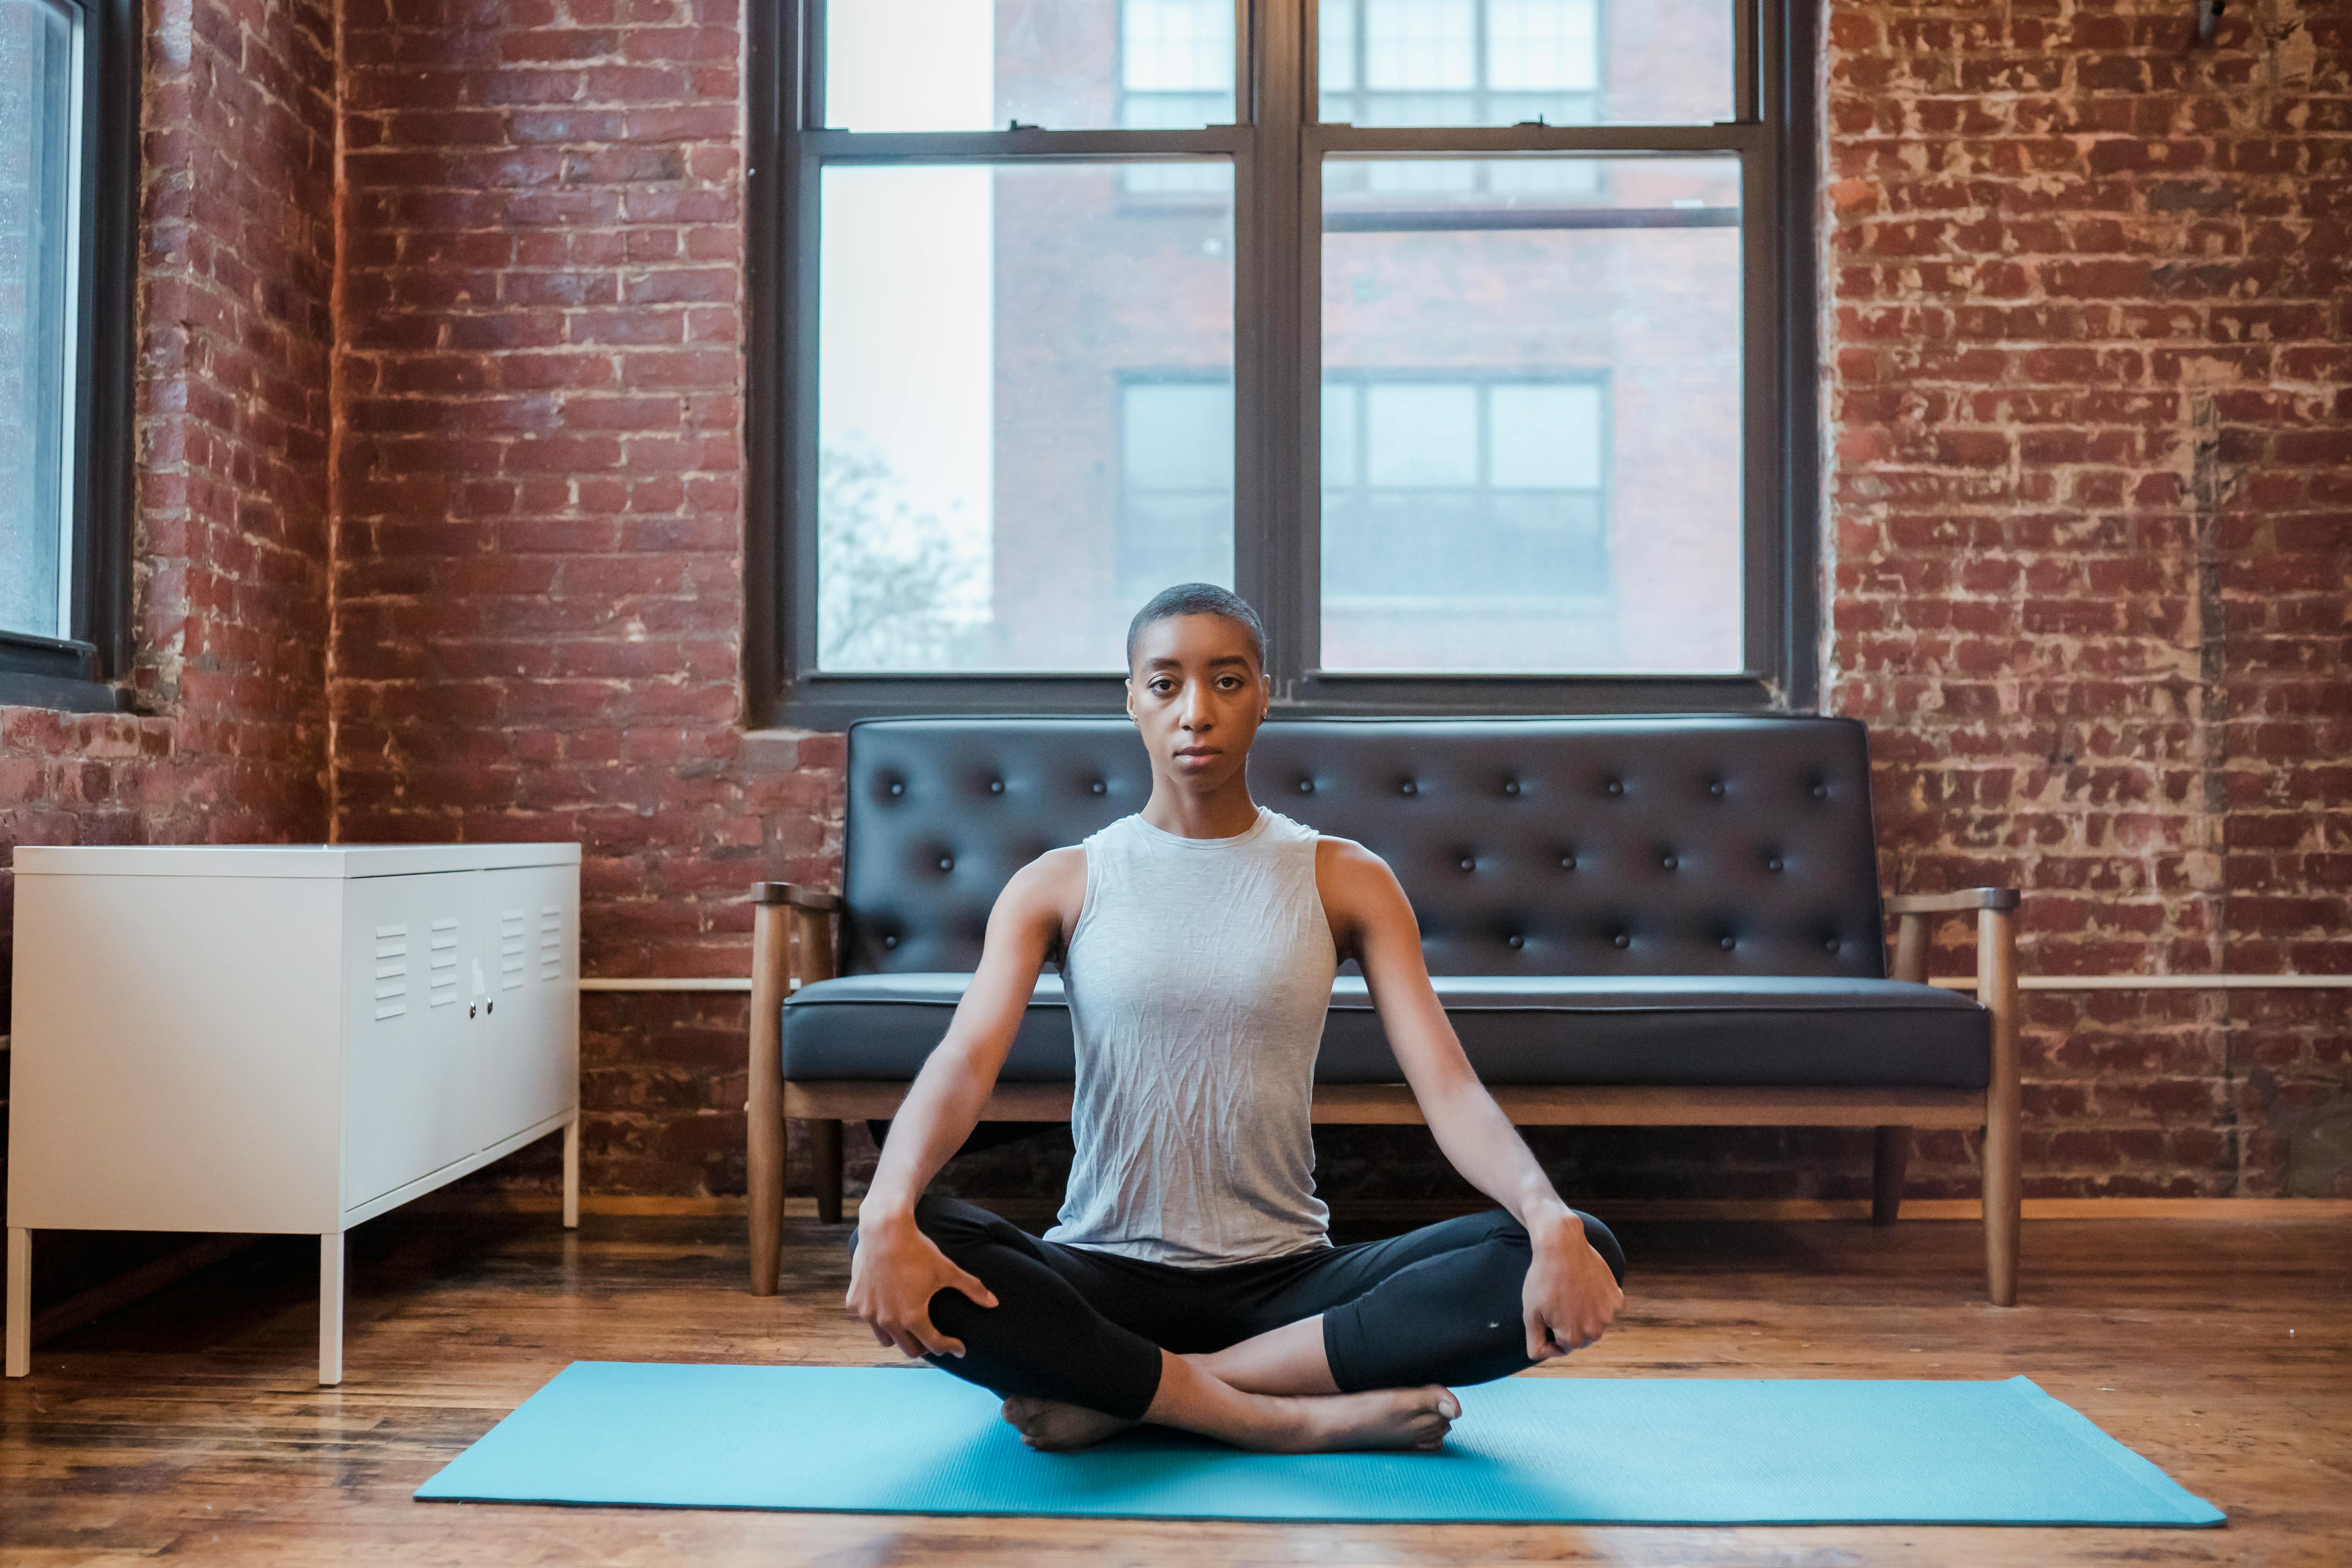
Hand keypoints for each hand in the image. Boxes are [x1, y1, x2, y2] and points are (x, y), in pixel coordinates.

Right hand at [845, 1211, 999, 1359]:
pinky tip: (888, 1306)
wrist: (884, 1229)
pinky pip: (868, 1320)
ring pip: (886, 1340)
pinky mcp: (854, 1303)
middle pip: (910, 1350)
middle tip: (935, 1338)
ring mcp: (868, 1313)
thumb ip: (972, 1288)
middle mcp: (888, 1321)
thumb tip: (995, 1303)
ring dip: (900, 1336)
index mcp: (913, 1317)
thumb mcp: (947, 1270)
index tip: (959, 1348)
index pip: (935, 1345)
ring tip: (910, 1325)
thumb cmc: (919, 1250)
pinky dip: (878, 1317)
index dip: (951, 1347)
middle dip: (925, 1346)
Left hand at [1521, 1213, 1622, 1359]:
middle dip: (1568, 1324)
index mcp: (1573, 1339)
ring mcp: (1608, 1315)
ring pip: (1593, 1323)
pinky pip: (1605, 1308)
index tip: (1546, 1310)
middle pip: (1580, 1337)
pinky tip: (1585, 1285)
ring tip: (1570, 1291)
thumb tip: (1544, 1356)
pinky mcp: (1617, 1298)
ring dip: (1583, 1313)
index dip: (1550, 1329)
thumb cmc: (1542, 1279)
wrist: (1562, 1245)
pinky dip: (1596, 1301)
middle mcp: (1595, 1332)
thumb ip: (1535, 1344)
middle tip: (1558, 1299)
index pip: (1561, 1346)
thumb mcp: (1530, 1315)